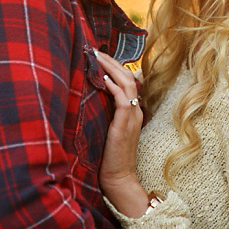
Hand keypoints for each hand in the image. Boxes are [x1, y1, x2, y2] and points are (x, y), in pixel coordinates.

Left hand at [96, 50, 149, 217]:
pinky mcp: (124, 125)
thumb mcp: (109, 130)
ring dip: (112, 68)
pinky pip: (122, 100)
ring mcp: (132, 117)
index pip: (128, 81)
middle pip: (129, 77)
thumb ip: (107, 114)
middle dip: (112, 61)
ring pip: (127, 83)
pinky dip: (113, 87)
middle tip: (96, 50)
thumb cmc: (110, 157)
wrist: (119, 178)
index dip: (115, 66)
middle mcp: (135, 111)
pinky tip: (102, 79)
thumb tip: (93, 99)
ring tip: (98, 57)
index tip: (100, 56)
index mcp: (133, 111)